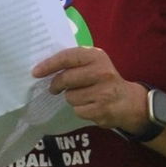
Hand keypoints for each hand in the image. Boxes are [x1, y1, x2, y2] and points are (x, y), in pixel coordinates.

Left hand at [31, 46, 148, 132]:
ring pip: (70, 96)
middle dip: (57, 85)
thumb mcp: (94, 64)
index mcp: (97, 56)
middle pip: (66, 78)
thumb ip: (74, 62)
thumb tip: (43, 68)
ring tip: (84, 96)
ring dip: (72, 98)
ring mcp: (103, 91)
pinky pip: (78, 110)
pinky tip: (91, 106)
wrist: (129, 102)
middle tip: (55, 88)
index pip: (67, 57)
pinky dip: (80, 110)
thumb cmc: (104, 80)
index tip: (36, 72)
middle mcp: (102, 72)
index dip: (49, 65)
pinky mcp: (102, 109)